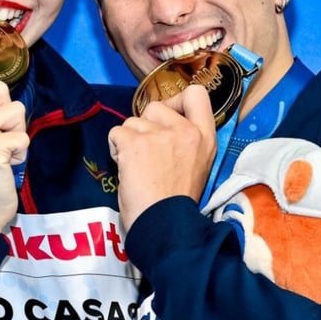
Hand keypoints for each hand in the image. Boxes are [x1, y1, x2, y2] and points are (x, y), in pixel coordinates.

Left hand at [108, 84, 215, 231]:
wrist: (165, 225)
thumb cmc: (177, 203)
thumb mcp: (198, 165)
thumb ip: (186, 141)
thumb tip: (162, 127)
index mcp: (205, 137)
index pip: (196, 94)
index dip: (176, 100)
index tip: (167, 117)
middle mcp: (185, 131)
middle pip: (155, 106)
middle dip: (146, 126)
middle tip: (147, 154)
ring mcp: (159, 135)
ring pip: (132, 121)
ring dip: (129, 141)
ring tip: (137, 167)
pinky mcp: (135, 143)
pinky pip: (116, 133)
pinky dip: (115, 149)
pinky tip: (126, 169)